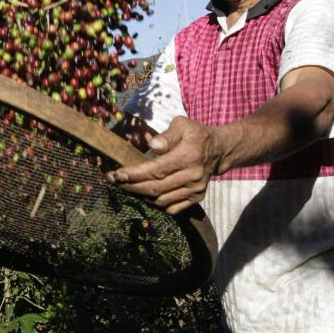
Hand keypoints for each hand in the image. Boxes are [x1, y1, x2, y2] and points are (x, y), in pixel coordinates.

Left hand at [106, 116, 222, 214]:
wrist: (218, 150)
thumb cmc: (196, 134)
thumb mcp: (182, 124)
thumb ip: (167, 135)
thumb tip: (153, 146)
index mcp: (187, 156)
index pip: (156, 170)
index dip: (134, 175)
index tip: (117, 175)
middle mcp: (192, 176)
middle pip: (156, 188)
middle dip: (132, 187)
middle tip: (115, 182)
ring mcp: (195, 189)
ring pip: (162, 201)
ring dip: (142, 196)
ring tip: (127, 188)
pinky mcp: (196, 198)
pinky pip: (173, 208)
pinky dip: (157, 204)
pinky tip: (146, 195)